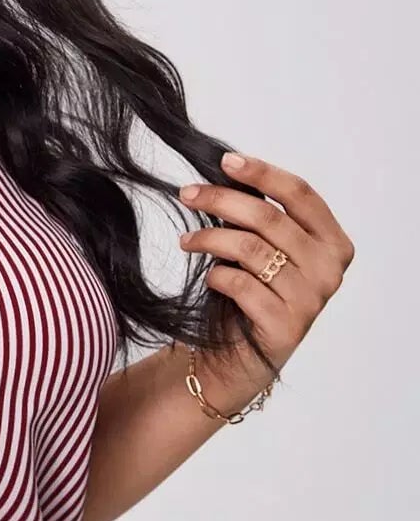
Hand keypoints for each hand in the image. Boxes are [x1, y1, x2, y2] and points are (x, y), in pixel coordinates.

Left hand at [177, 149, 354, 404]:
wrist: (236, 359)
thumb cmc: (249, 296)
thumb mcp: (261, 249)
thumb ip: (260, 217)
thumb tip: (229, 169)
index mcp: (334, 243)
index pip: (301, 194)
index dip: (262, 173)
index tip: (225, 160)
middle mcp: (330, 270)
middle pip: (270, 217)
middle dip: (221, 199)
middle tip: (186, 193)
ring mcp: (312, 300)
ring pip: (251, 249)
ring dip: (209, 238)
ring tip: (186, 240)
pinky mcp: (286, 326)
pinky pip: (242, 284)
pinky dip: (218, 275)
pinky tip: (210, 277)